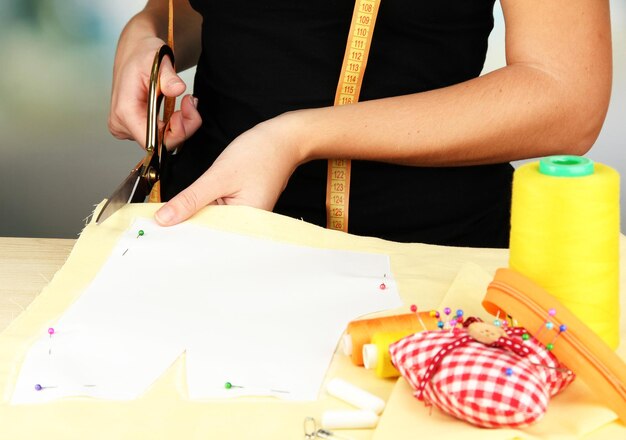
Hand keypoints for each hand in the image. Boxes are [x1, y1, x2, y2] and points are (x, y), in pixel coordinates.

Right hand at [108, 36, 201, 149]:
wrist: (134, 52)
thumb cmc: (143, 55)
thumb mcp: (157, 60)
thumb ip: (168, 77)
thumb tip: (178, 89)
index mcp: (124, 112)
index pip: (153, 142)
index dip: (175, 133)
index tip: (186, 112)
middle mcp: (121, 125)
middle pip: (159, 144)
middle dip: (182, 128)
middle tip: (191, 103)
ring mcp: (126, 129)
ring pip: (161, 142)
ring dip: (179, 126)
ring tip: (185, 103)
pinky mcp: (133, 128)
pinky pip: (158, 136)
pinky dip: (172, 126)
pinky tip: (176, 111)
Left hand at [155, 114, 305, 224]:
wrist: (282, 139)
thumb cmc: (260, 154)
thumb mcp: (218, 176)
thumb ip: (190, 199)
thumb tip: (165, 218)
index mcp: (246, 224)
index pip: (207, 238)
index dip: (181, 235)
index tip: (157, 231)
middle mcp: (246, 226)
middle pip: (208, 233)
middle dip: (185, 226)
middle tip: (159, 222)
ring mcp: (243, 217)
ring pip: (210, 222)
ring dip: (193, 215)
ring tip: (172, 215)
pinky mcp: (239, 208)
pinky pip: (216, 213)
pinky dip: (202, 207)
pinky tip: (190, 205)